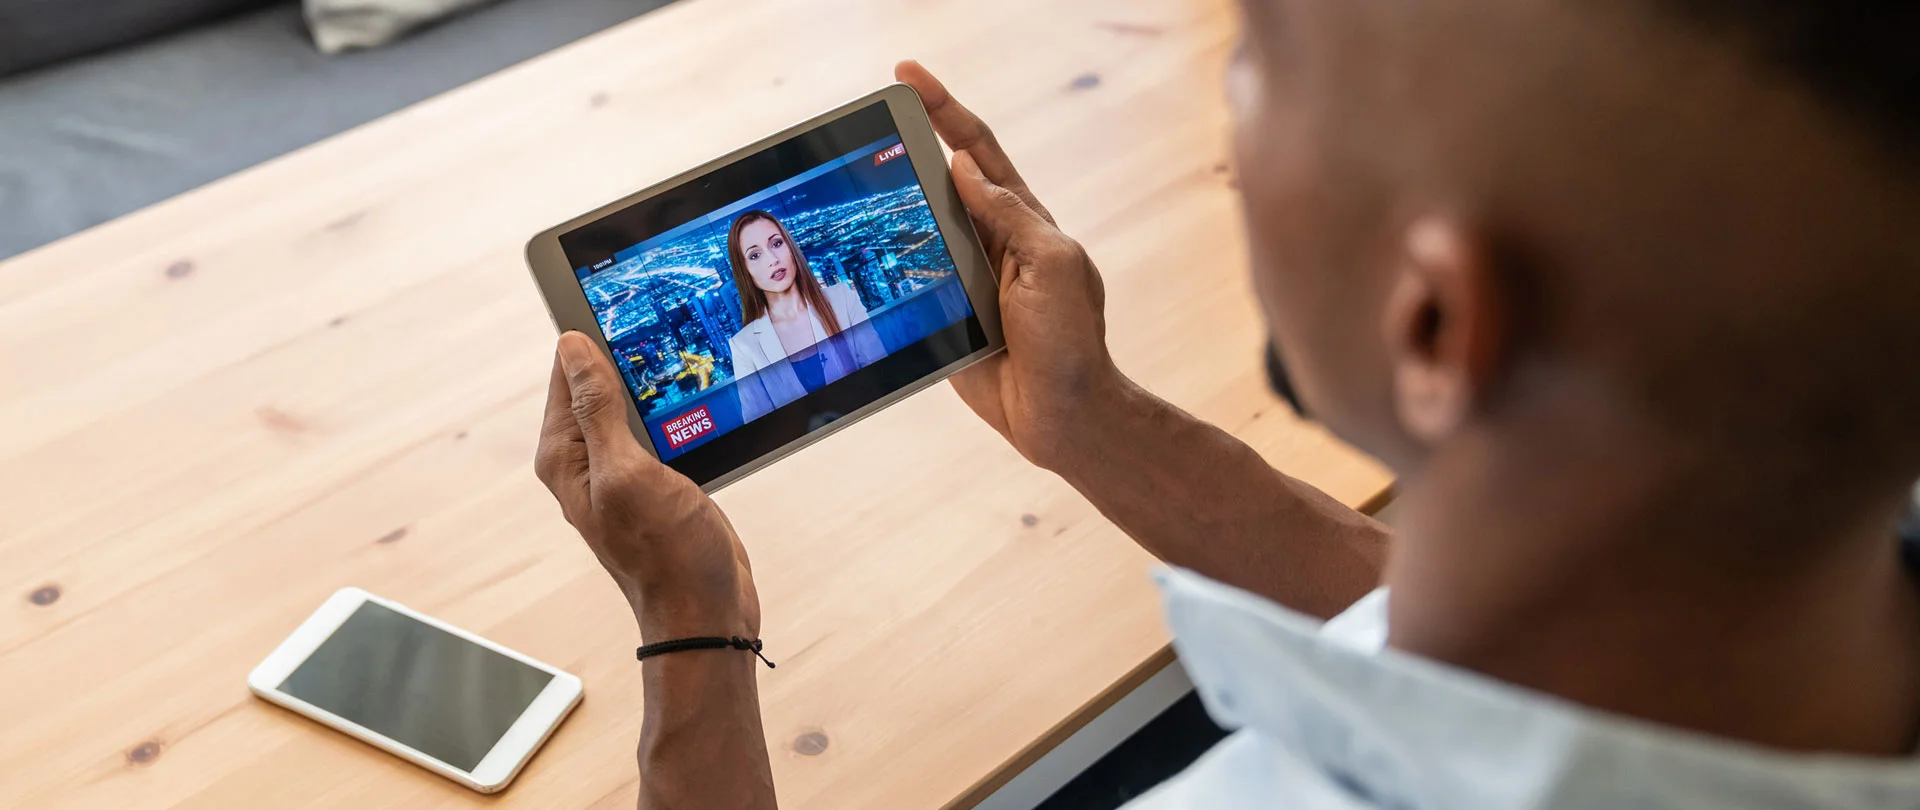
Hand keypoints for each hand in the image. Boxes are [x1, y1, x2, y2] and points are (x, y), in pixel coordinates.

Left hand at [535, 332, 759, 640]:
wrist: (706, 611)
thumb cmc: (664, 553)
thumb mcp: (627, 472)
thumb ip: (598, 408)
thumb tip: (572, 345)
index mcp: (564, 456)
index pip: (566, 372)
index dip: (590, 337)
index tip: (626, 304)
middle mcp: (586, 461)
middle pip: (599, 384)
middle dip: (627, 355)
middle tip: (665, 326)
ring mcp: (622, 472)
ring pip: (633, 404)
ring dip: (657, 383)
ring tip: (688, 355)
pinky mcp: (655, 481)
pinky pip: (659, 429)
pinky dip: (677, 410)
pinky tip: (700, 399)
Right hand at [895, 61, 1119, 469]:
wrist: (1061, 414)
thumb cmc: (1071, 340)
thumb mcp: (1051, 264)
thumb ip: (1008, 214)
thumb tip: (962, 165)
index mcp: (1023, 218)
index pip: (976, 148)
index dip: (943, 108)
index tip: (906, 74)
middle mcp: (992, 239)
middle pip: (938, 177)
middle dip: (905, 140)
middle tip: (869, 113)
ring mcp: (966, 275)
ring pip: (916, 224)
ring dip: (888, 199)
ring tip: (851, 173)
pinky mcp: (945, 312)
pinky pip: (908, 276)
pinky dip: (883, 259)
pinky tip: (855, 247)